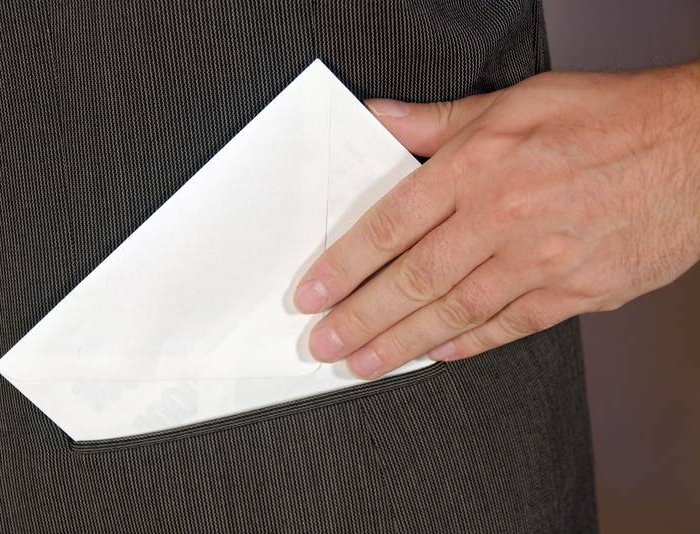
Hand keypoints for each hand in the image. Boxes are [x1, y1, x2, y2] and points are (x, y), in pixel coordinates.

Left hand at [293, 61, 699, 378]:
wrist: (698, 148)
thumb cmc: (611, 119)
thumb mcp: (515, 101)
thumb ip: (438, 120)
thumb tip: (381, 119)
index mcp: (479, 166)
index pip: (389, 225)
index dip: (343, 265)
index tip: (313, 292)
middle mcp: (503, 217)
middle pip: (411, 279)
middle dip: (358, 319)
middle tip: (324, 343)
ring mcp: (540, 262)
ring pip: (452, 313)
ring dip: (399, 344)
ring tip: (362, 364)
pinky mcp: (577, 294)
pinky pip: (508, 327)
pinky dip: (467, 345)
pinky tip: (435, 355)